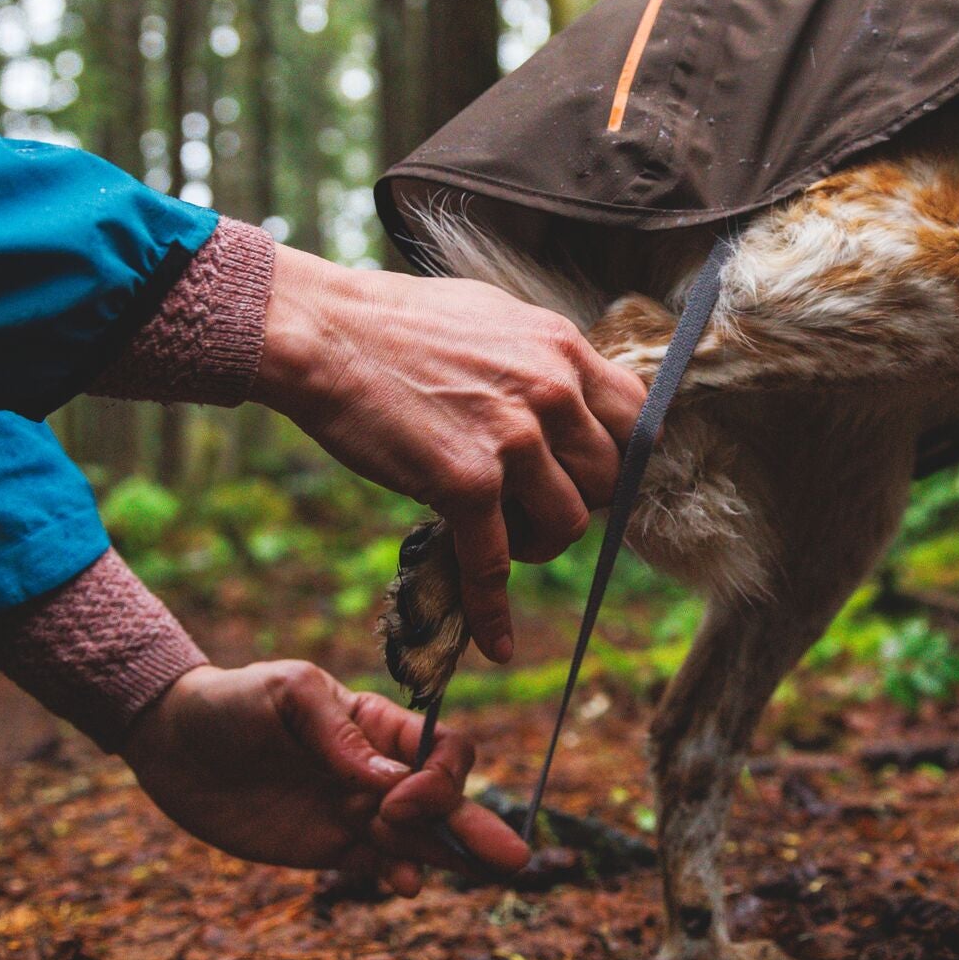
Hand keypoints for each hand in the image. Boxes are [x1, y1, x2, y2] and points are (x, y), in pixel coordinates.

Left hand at [121, 661, 527, 894]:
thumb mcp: (287, 694)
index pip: (439, 751)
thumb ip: (339, 735)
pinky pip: (377, 865)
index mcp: (377, 724)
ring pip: (421, 839)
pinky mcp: (329, 847)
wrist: (171, 743)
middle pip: (446, 801)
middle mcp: (377, 771)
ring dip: (452, 857)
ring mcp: (355, 811)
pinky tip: (403, 886)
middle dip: (478, 825)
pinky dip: (398, 875)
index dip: (436, 779)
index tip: (395, 801)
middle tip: (511, 857)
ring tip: (489, 877)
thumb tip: (390, 782)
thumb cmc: (232, 702)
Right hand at [253, 250, 645, 662]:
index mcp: (562, 350)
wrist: (322, 333)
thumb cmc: (396, 323)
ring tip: (504, 537)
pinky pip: (495, 564)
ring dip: (541, 544)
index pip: (636, 420)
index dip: (618, 457)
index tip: (590, 476)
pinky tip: (496, 641)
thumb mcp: (494, 318)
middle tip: (534, 505)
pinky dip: (495, 612)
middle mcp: (551, 391)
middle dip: (577, 502)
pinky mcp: (466, 482)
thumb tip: (567, 393)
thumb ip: (540, 360)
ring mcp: (512, 439)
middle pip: (609, 480)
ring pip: (569, 524)